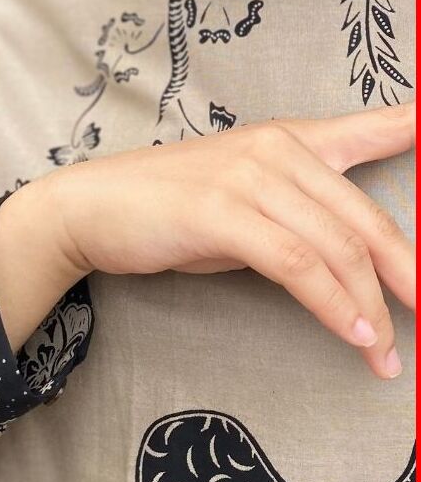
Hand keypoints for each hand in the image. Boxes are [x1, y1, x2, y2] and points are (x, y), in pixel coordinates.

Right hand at [0, 102, 414, 378]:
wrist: (93, 206)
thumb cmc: (167, 207)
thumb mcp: (242, 199)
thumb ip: (295, 215)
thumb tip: (345, 264)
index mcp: (286, 139)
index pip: (371, 128)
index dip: (416, 130)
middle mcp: (275, 149)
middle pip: (365, 218)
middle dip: (406, 276)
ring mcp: (247, 177)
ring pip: (336, 246)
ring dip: (369, 307)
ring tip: (385, 352)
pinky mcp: (220, 212)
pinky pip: (296, 263)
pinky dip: (331, 304)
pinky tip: (351, 334)